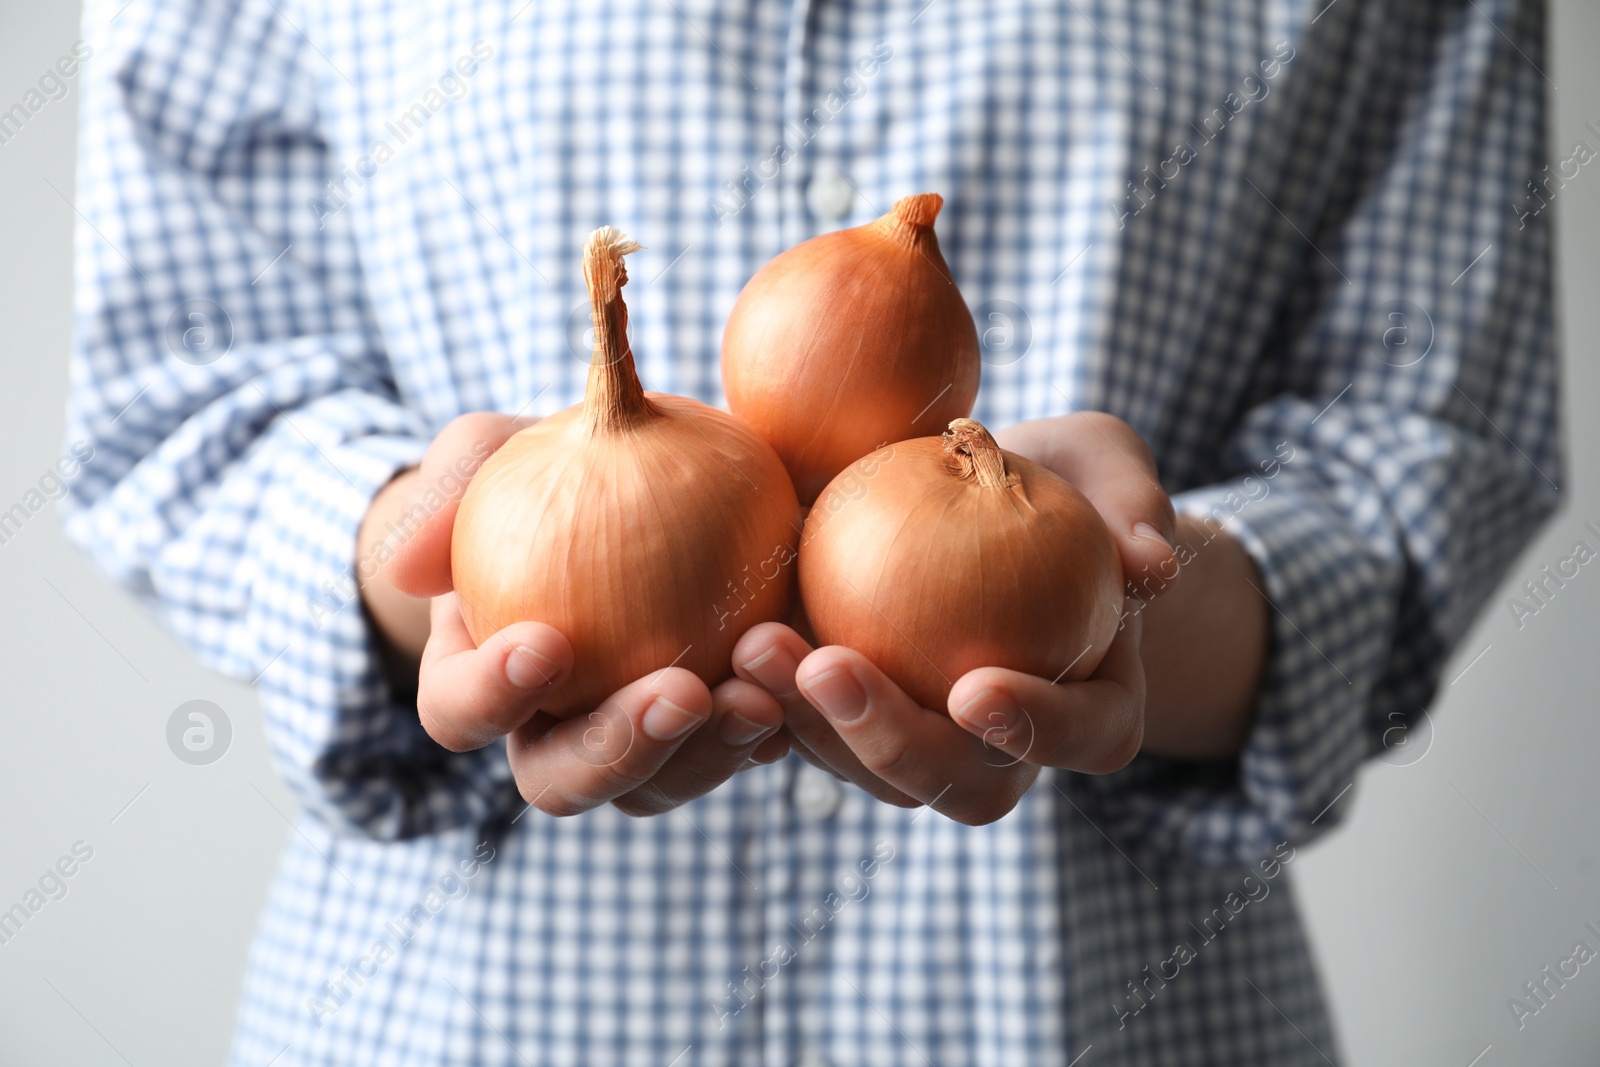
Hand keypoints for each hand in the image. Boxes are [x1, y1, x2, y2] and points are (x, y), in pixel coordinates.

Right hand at [364, 413, 790, 817]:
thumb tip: (410, 562)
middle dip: (620, 750)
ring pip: (664, 784)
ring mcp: (638, 741)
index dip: (492, 695)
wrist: (634, 482)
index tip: (548, 642)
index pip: (460, 712)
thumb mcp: (490, 453)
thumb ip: (451, 488)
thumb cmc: (540, 468)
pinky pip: (743, 746)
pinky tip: (809, 683)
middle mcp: (552, 731)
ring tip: (761, 692)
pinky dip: (776, 722)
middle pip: (564, 781)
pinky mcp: (715, 725)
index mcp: (479, 680)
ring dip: (713, 749)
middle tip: (681, 691)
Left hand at [735, 412, 1177, 824]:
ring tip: (754, 646)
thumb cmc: (1060, 477)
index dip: (1038, 728)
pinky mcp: (848, 720)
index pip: (1086, 737)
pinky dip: (762, 701)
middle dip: (889, 740)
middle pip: (961, 783)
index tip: (975, 686)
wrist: (973, 490)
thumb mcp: (1106, 464)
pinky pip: (805, 731)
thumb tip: (1150, 563)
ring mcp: (923, 743)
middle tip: (828, 666)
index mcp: (1093, 704)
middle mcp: (1007, 747)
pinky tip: (720, 647)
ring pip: (867, 771)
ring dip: (807, 722)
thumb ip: (1135, 506)